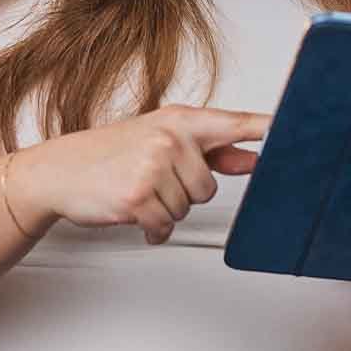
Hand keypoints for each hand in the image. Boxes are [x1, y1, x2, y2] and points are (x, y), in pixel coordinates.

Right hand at [11, 104, 270, 244]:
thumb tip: (253, 158)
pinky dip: (152, 228)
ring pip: (187, 208)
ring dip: (165, 210)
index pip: (233, 123)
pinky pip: (164, 226)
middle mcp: (169, 139)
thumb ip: (211, 151)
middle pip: (208, 186)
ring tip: (139, 192)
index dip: (266, 128)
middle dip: (184, 192)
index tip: (292, 127)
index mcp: (180, 121)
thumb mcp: (161, 142)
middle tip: (153, 180)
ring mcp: (153, 166)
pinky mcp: (137, 196)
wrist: (59, 170)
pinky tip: (134, 213)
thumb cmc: (112, 154)